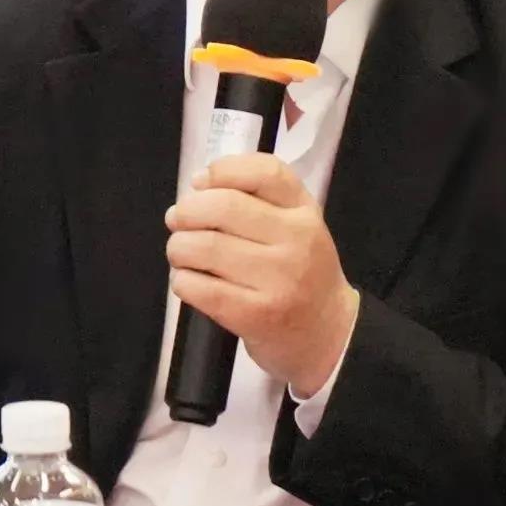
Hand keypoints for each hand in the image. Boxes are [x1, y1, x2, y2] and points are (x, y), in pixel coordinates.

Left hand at [166, 153, 358, 397]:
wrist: (328, 336)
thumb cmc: (302, 274)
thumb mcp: (298, 228)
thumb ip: (259, 200)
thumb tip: (198, 184)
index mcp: (305, 212)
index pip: (265, 171)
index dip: (223, 170)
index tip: (199, 182)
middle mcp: (296, 240)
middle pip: (224, 207)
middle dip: (186, 211)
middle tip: (177, 221)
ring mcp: (277, 279)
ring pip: (205, 247)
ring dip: (179, 247)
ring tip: (181, 253)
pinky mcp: (256, 315)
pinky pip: (200, 288)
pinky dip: (183, 280)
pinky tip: (189, 280)